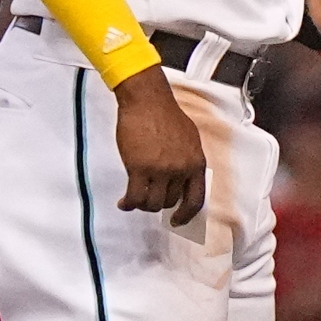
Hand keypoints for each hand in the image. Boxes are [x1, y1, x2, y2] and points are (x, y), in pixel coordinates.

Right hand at [111, 67, 207, 223]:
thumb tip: (183, 183)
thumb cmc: (165, 115)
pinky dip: (128, 204)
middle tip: (148, 199)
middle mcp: (180, 169)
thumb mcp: (189, 140)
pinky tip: (124, 202)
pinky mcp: (139, 168)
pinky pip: (134, 197)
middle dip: (158, 204)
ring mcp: (160, 170)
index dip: (186, 215)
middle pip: (169, 202)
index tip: (178, 220)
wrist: (147, 100)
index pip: (196, 200)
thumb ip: (188, 162)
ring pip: (151, 203)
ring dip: (142, 205)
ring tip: (134, 200)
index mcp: (196, 163)